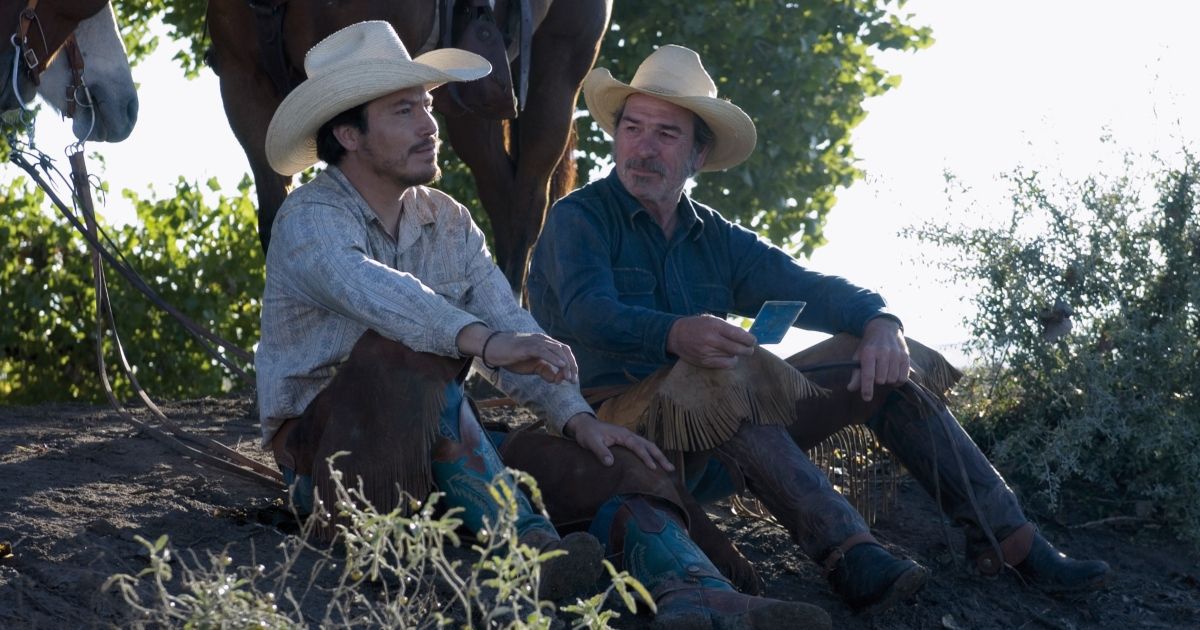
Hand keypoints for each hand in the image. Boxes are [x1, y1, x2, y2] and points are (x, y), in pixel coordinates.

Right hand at [457, 324, 578, 383]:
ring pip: (557, 350)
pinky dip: (554, 358)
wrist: (494, 349)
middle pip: (564, 350)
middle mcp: (543, 340)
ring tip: (568, 377)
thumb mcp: (532, 367)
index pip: (564, 352)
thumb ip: (546, 372)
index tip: (573, 379)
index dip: (572, 365)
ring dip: (565, 364)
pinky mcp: (528, 346)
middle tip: (574, 380)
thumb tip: (557, 380)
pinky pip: (544, 351)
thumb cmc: (512, 357)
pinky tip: (560, 366)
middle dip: (572, 365)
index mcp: (546, 344)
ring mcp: (536, 341)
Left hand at [564, 413, 674, 471]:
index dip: (646, 457)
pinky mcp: (626, 441)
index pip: (638, 447)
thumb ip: (600, 451)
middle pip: (649, 445)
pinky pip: (642, 447)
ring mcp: (629, 437)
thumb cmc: (587, 434)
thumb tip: (610, 463)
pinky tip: (654, 463)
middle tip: (670, 469)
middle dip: (660, 456)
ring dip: (658, 455)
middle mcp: (629, 435)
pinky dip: (651, 454)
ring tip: (668, 467)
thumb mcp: (591, 442)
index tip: (653, 468)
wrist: (583, 425)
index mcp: (623, 435)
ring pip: (648, 445)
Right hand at [666, 314, 755, 368]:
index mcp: (715, 326)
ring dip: (736, 355)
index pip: (738, 335)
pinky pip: (725, 365)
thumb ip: (728, 328)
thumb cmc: (697, 326)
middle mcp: (711, 339)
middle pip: (738, 349)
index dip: (749, 340)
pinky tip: (727, 357)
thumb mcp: (712, 320)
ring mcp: (707, 352)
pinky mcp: (705, 362)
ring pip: (732, 358)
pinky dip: (730, 361)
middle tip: (750, 349)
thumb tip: (746, 337)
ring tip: (732, 350)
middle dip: (748, 350)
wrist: (676, 335)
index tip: (753, 341)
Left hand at [847, 317, 909, 401]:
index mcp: (868, 352)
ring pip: (892, 379)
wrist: (883, 329)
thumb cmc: (869, 346)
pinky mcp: (905, 356)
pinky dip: (898, 380)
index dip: (867, 389)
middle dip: (878, 381)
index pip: (868, 375)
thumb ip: (856, 374)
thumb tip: (850, 388)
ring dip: (888, 380)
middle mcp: (883, 352)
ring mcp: (895, 354)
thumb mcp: (859, 356)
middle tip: (876, 374)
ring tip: (885, 373)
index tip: (866, 398)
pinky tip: (893, 374)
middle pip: (881, 380)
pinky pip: (903, 378)